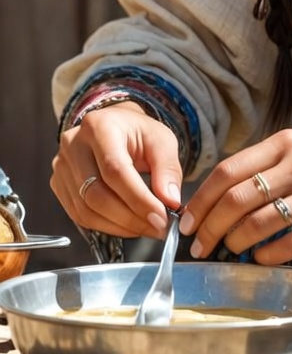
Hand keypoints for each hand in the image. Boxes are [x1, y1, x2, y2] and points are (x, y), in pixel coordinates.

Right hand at [51, 103, 182, 238]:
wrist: (115, 128)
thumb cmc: (137, 133)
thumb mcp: (161, 140)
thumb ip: (168, 168)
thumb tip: (170, 200)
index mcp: (99, 126)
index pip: (115, 170)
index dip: (138, 199)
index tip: (161, 217)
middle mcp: (73, 145)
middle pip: (96, 193)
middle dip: (130, 217)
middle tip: (157, 227)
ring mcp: (61, 166)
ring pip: (86, 210)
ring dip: (119, 226)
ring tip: (146, 227)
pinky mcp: (58, 185)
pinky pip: (79, 215)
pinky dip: (106, 226)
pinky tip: (127, 225)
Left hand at [178, 129, 291, 263]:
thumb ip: (268, 165)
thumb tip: (218, 195)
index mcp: (288, 142)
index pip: (229, 169)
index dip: (202, 199)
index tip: (188, 220)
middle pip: (237, 198)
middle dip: (210, 226)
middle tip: (199, 245)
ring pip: (259, 224)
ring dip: (235, 243)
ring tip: (229, 251)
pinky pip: (288, 245)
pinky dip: (266, 255)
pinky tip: (260, 258)